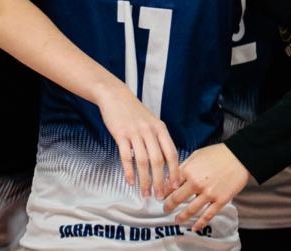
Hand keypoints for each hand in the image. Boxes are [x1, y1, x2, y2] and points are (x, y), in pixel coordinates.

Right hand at [98, 85, 179, 199]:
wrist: (115, 95)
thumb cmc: (134, 111)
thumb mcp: (152, 121)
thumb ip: (159, 139)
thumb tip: (166, 162)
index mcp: (160, 128)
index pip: (171, 153)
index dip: (174, 171)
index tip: (175, 186)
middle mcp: (149, 130)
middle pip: (158, 160)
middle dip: (160, 181)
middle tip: (159, 195)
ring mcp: (135, 132)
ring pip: (143, 161)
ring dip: (145, 180)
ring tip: (145, 193)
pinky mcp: (120, 134)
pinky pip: (126, 156)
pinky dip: (129, 171)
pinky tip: (130, 181)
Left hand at [163, 144, 249, 231]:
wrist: (238, 156)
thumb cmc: (217, 153)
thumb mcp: (196, 154)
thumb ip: (184, 166)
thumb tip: (173, 177)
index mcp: (189, 170)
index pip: (171, 184)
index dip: (164, 192)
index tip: (161, 196)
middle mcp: (196, 183)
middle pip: (177, 199)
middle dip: (168, 205)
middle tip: (165, 209)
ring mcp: (208, 193)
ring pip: (191, 210)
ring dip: (182, 217)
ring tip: (177, 219)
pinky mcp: (220, 200)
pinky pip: (208, 215)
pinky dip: (200, 223)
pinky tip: (195, 227)